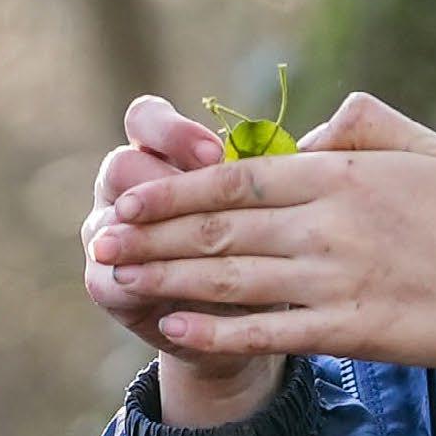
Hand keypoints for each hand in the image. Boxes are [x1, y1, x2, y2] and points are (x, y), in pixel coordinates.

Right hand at [81, 97, 281, 420]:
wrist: (257, 316)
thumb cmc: (281, 239)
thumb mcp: (293, 197)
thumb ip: (302, 158)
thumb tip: (330, 131)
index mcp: (163, 153)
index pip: (146, 120)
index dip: (173, 133)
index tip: (216, 155)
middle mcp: (128, 189)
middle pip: (121, 167)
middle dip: (157, 185)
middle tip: (194, 209)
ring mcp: (112, 236)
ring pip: (108, 224)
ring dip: (138, 238)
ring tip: (168, 250)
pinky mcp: (110, 284)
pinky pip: (106, 281)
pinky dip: (135, 287)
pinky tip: (164, 298)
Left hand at [87, 92, 435, 421]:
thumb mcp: (426, 148)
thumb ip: (363, 125)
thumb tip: (309, 128)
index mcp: (340, 175)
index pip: (237, 179)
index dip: (174, 190)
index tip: (126, 196)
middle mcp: (328, 226)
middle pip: (219, 231)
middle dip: (150, 235)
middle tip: (97, 239)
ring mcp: (335, 281)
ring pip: (230, 281)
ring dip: (165, 280)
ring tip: (116, 279)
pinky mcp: (347, 331)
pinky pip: (267, 331)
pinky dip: (215, 331)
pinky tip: (172, 329)